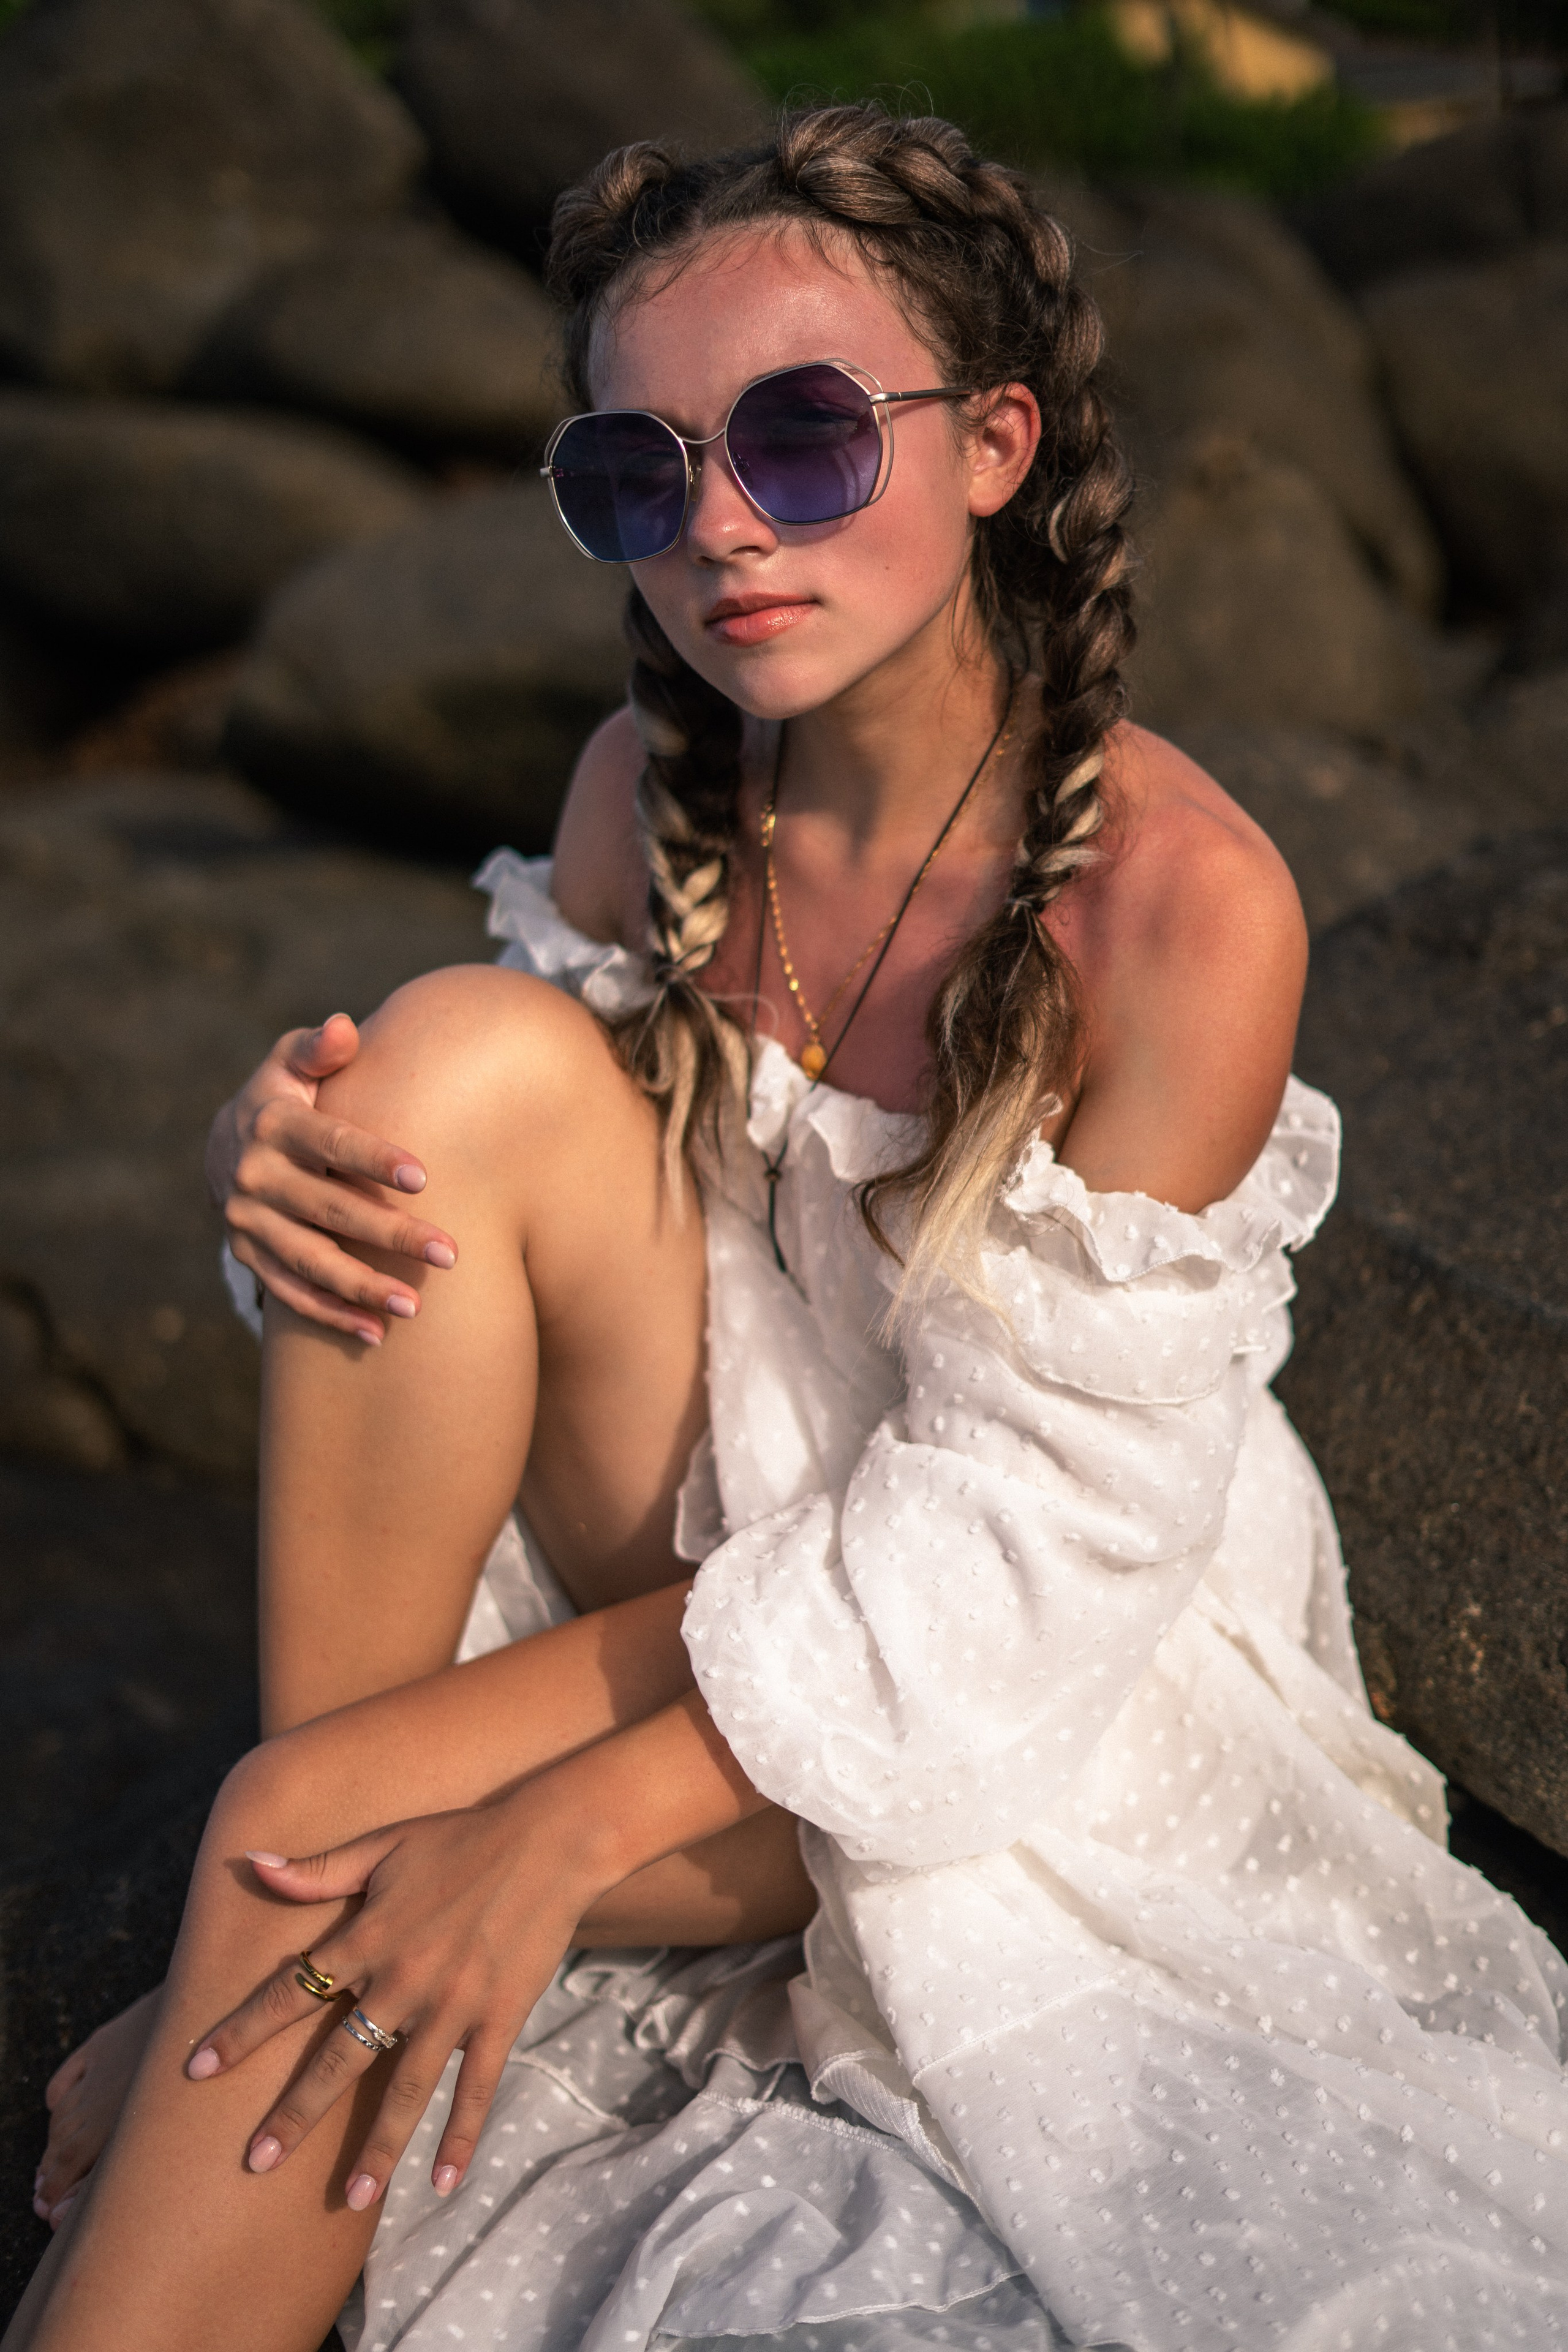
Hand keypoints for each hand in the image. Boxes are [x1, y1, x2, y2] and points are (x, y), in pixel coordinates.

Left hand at [187, 1795, 605, 2209]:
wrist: (550, 1840)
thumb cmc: (461, 1837)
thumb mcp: (385, 1844)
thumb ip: (319, 1869)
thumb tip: (250, 1864)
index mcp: (370, 1936)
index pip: (291, 1991)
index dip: (241, 2031)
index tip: (194, 2072)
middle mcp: (404, 1978)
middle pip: (339, 2059)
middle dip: (294, 2114)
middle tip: (254, 2163)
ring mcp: (454, 2005)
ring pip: (406, 2090)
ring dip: (377, 2148)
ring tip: (350, 2200)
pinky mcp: (499, 2018)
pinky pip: (476, 2089)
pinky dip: (460, 2136)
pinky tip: (442, 2181)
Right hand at [209, 1013, 457, 1343]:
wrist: (226, 1144)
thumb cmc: (287, 1094)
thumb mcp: (292, 1061)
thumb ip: (320, 1048)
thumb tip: (344, 1029)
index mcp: (272, 1125)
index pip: (329, 1143)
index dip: (373, 1159)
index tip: (424, 1177)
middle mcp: (254, 1177)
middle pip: (330, 1211)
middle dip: (391, 1235)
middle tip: (450, 1254)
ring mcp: (249, 1223)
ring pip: (310, 1262)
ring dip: (362, 1287)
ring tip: (417, 1307)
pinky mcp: (249, 1257)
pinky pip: (291, 1293)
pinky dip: (331, 1315)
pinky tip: (376, 1334)